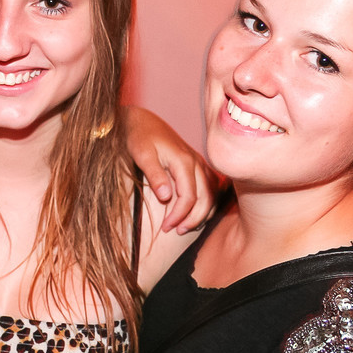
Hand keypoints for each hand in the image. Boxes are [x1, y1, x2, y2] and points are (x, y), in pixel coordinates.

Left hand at [123, 106, 219, 232]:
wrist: (143, 121)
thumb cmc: (140, 137)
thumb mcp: (142, 155)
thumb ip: (155, 175)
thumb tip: (166, 197)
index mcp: (184, 161)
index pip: (189, 197)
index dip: (179, 216)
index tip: (166, 228)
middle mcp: (196, 162)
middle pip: (206, 198)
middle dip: (193, 219)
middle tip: (175, 231)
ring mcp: (199, 163)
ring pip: (212, 194)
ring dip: (202, 213)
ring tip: (184, 227)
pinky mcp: (198, 165)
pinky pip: (211, 188)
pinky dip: (206, 203)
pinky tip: (194, 213)